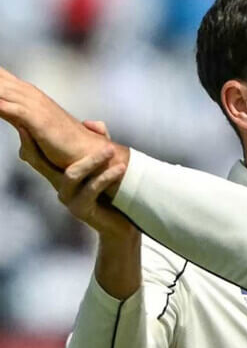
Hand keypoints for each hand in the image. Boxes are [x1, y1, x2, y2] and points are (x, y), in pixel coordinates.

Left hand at [0, 66, 119, 168]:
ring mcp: (34, 106)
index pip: (2, 78)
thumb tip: (22, 149)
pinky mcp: (36, 119)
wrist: (91, 154)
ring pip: (0, 90)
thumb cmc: (68, 151)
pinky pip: (7, 108)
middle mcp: (30, 95)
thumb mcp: (40, 138)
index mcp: (30, 96)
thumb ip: (26, 134)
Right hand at [17, 124, 132, 238]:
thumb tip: (91, 123)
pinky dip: (106, 177)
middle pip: (42, 163)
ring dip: (93, 160)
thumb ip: (98, 142)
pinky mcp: (82, 209)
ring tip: (110, 149)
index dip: (29, 141)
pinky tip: (120, 168)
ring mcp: (68, 199)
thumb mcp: (104, 164)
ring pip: (72, 174)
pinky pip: (92, 189)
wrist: (121, 224)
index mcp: (59, 175)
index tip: (24, 124)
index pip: (37, 156)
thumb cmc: (111, 192)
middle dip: (40, 145)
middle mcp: (59, 186)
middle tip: (50, 125)